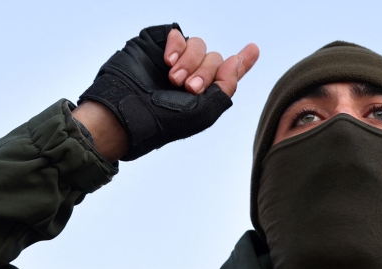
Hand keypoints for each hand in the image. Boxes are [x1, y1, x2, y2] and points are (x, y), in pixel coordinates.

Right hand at [76, 24, 258, 161]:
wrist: (128, 110)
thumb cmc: (164, 120)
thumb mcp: (204, 111)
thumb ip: (226, 87)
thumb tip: (237, 60)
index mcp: (204, 94)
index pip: (227, 75)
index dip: (242, 62)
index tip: (253, 49)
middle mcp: (191, 75)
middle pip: (215, 59)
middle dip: (205, 72)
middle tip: (189, 87)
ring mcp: (175, 60)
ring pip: (199, 45)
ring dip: (190, 61)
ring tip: (173, 78)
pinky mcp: (158, 46)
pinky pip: (179, 35)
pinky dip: (177, 46)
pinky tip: (168, 61)